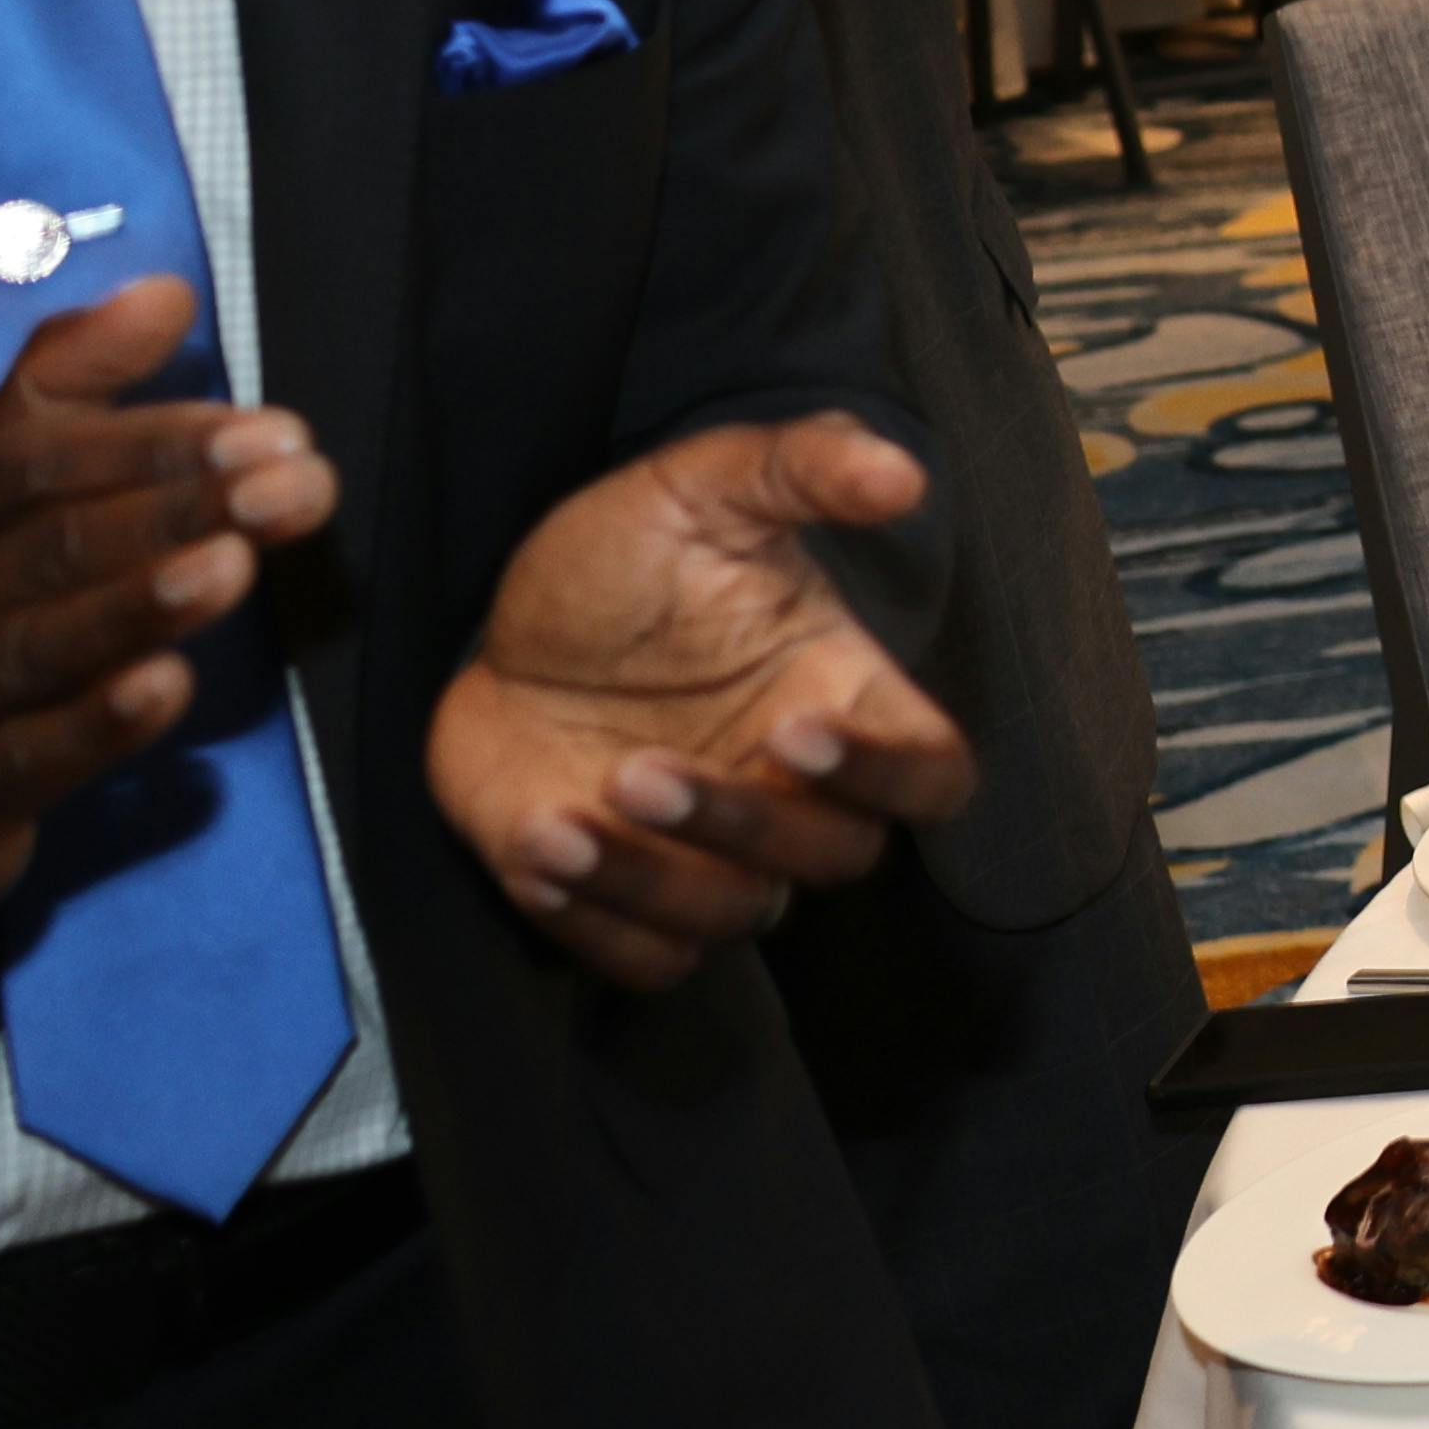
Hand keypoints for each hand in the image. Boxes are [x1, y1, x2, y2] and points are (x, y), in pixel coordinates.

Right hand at [0, 288, 332, 971]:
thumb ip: (65, 391)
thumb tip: (166, 291)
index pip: (32, 464)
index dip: (152, 442)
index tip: (270, 430)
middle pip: (51, 546)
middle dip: (180, 509)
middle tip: (294, 483)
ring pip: (39, 648)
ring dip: (141, 604)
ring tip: (238, 562)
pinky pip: (29, 759)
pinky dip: (100, 724)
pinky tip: (170, 686)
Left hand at [426, 414, 966, 989]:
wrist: (493, 638)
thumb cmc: (617, 561)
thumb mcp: (698, 487)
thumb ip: (801, 465)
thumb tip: (901, 473)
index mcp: (841, 698)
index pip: (935, 776)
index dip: (889, 774)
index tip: (799, 728)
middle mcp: (795, 793)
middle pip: (836, 857)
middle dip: (742, 824)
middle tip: (641, 770)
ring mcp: (715, 858)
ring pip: (736, 918)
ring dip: (651, 881)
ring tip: (563, 815)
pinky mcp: (630, 905)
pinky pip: (648, 963)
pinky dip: (598, 926)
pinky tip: (539, 848)